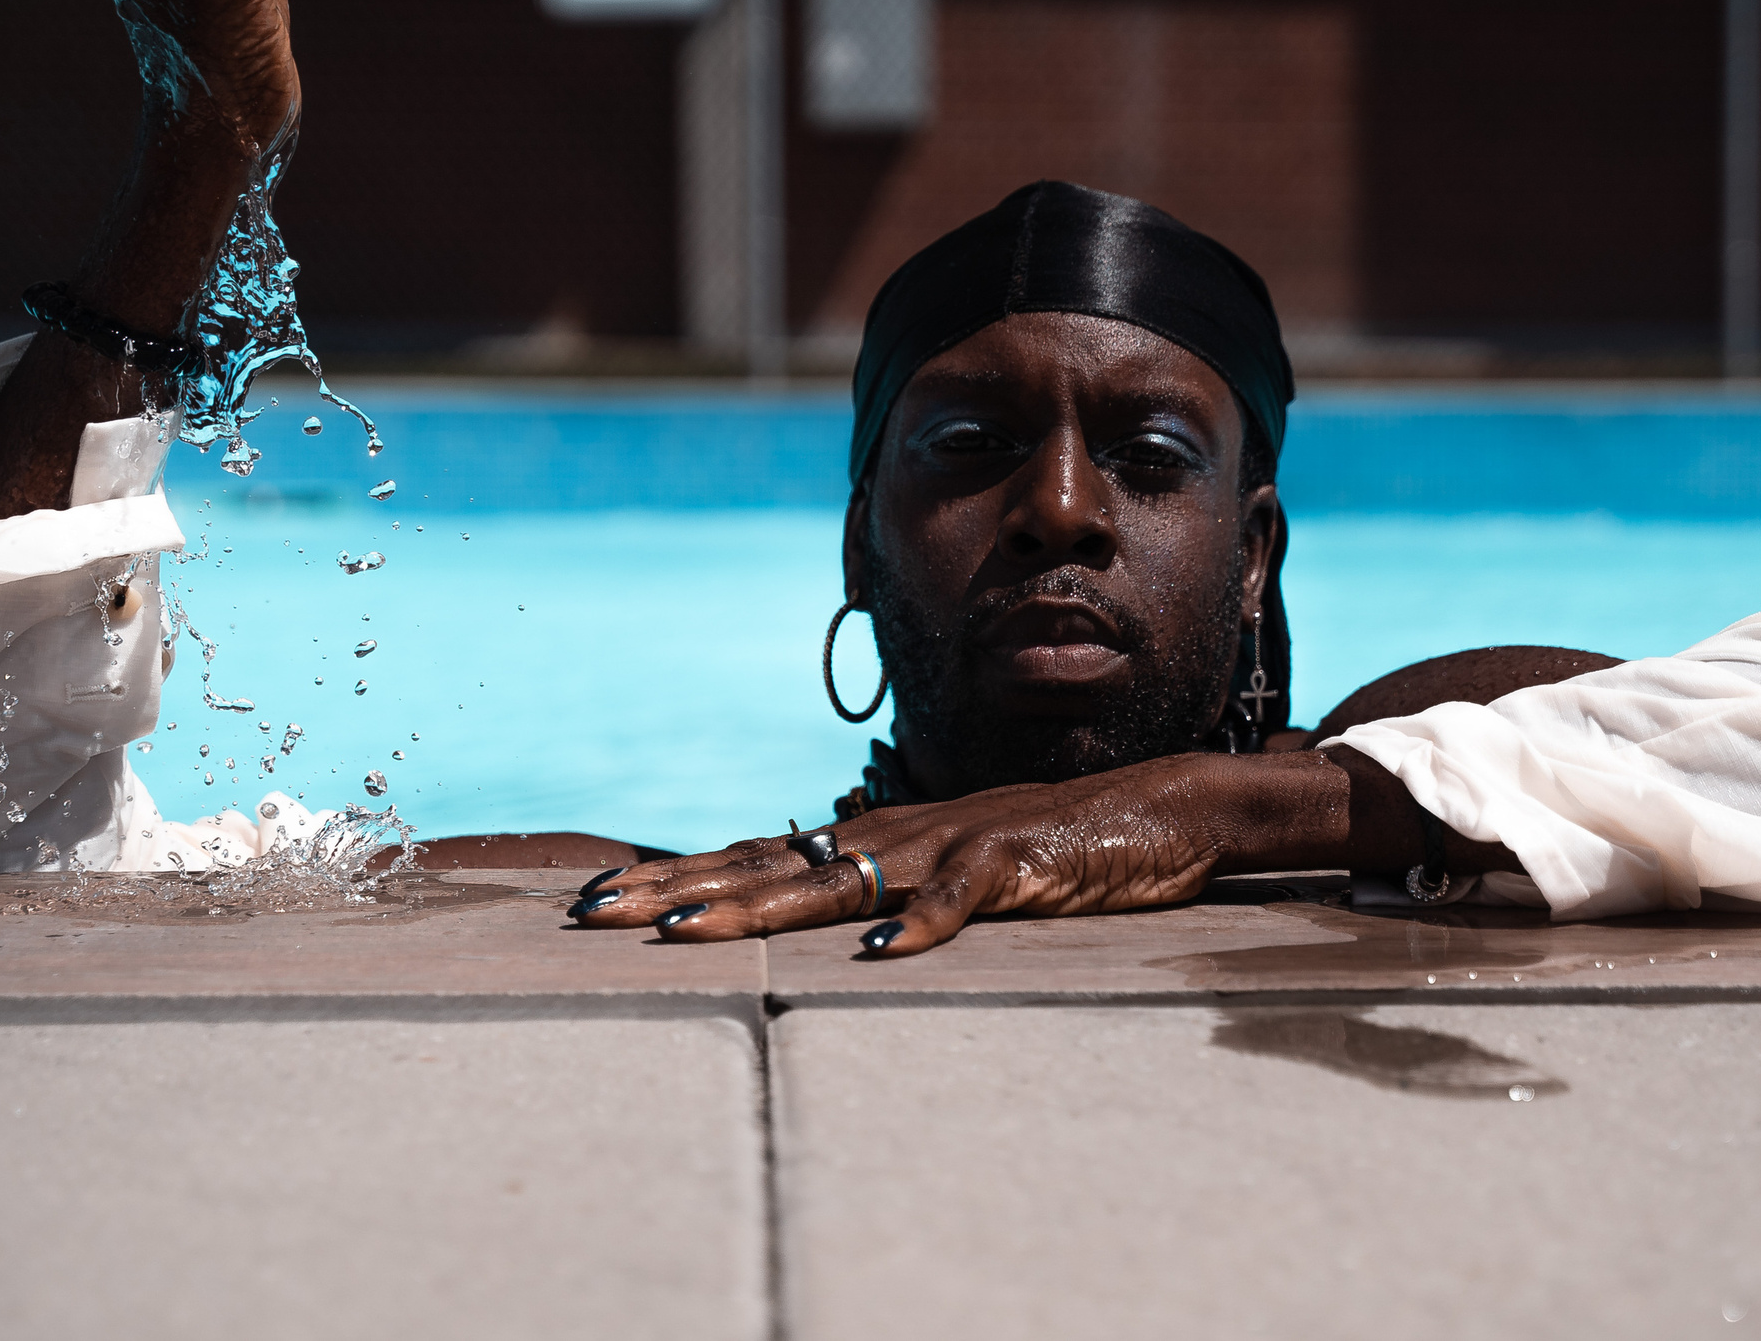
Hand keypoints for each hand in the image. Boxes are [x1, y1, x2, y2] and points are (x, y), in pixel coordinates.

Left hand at [573, 751, 1365, 956]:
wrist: (1167, 807)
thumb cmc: (1057, 845)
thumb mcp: (955, 870)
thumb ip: (888, 888)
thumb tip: (813, 920)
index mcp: (881, 840)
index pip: (759, 855)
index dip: (677, 877)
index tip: (593, 903)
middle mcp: (902, 834)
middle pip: (772, 862)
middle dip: (680, 888)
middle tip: (595, 915)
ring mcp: (958, 844)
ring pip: (844, 877)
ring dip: (763, 906)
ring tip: (691, 932)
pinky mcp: (1023, 864)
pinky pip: (966, 897)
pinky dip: (924, 924)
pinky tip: (882, 953)